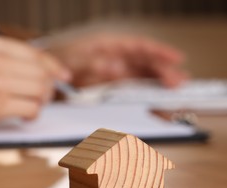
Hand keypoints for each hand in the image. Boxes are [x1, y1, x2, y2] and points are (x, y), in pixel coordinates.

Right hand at [0, 36, 70, 130]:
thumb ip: (11, 60)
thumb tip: (47, 72)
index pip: (36, 55)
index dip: (55, 67)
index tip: (64, 76)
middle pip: (42, 74)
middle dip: (47, 89)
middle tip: (41, 98)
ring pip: (40, 92)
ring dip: (41, 102)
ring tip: (30, 106)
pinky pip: (31, 109)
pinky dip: (33, 114)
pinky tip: (24, 116)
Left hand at [47, 33, 186, 86]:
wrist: (47, 76)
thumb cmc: (58, 61)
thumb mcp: (70, 60)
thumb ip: (91, 64)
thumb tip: (115, 68)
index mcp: (108, 46)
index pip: (139, 46)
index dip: (159, 51)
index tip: (176, 57)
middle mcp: (116, 58)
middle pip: (145, 63)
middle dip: (164, 71)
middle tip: (179, 82)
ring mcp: (116, 73)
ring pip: (143, 77)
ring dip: (160, 83)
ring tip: (177, 90)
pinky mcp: (113, 87)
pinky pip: (133, 90)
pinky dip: (146, 95)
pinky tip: (158, 100)